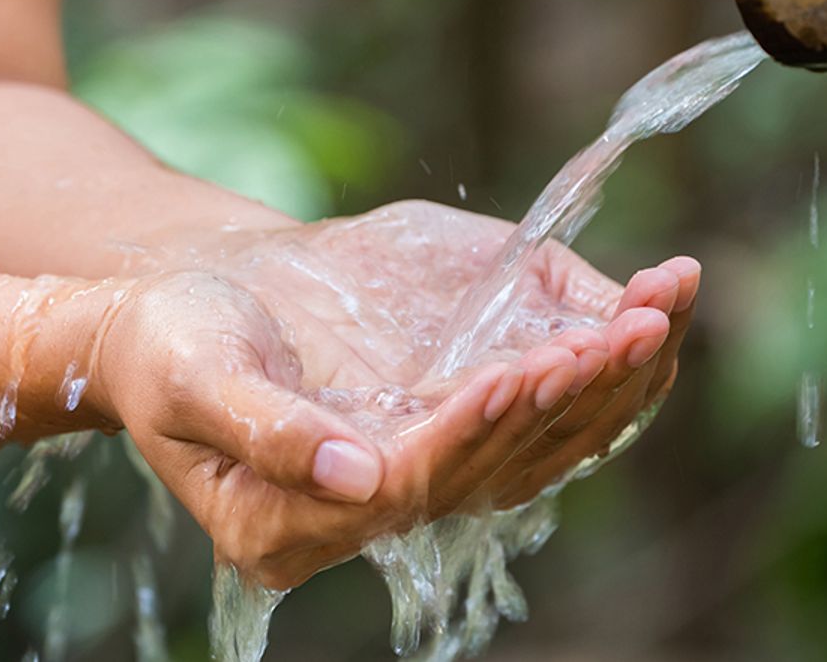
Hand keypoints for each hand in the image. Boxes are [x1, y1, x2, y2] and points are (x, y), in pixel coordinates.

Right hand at [98, 201, 697, 587]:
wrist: (188, 303)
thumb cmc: (168, 345)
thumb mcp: (194, 380)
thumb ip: (267, 432)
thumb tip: (359, 477)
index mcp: (292, 523)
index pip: (403, 485)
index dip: (464, 432)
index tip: (513, 370)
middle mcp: (372, 505)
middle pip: (490, 468)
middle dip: (560, 400)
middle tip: (622, 333)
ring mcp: (420, 462)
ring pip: (537, 443)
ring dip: (605, 379)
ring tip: (658, 310)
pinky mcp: (451, 416)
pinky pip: (543, 404)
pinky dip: (601, 356)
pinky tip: (654, 302)